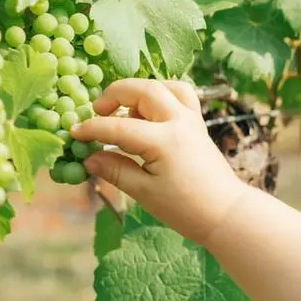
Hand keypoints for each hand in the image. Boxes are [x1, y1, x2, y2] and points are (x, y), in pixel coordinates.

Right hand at [70, 78, 247, 243]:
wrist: (225, 213)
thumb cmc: (186, 209)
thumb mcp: (145, 193)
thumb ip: (116, 171)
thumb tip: (89, 158)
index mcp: (164, 141)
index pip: (119, 127)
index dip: (92, 129)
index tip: (74, 133)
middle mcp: (180, 123)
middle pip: (144, 89)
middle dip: (115, 94)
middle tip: (97, 111)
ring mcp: (192, 121)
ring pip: (165, 86)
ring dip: (140, 91)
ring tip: (124, 112)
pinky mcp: (198, 125)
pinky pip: (181, 96)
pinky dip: (162, 95)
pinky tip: (148, 113)